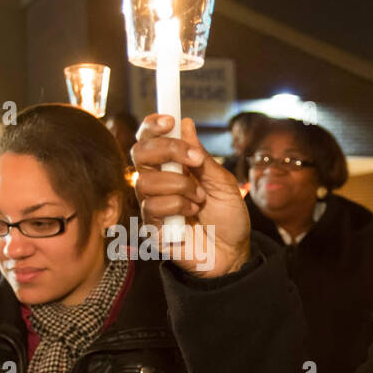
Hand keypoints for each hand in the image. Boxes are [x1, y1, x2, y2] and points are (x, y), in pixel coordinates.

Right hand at [131, 114, 250, 277]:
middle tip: (193, 161)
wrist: (234, 252)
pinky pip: (153, 207)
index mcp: (171, 167)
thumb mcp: (223, 181)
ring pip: (146, 181)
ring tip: (200, 199)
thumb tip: (185, 123)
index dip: (152, 126)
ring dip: (180, 186)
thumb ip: (201, 156)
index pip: (149, 140)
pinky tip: (192, 214)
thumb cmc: (228, 217)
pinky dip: (178, 207)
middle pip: (139, 153)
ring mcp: (152, 204)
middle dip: (167, 150)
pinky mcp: (151, 227)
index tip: (169, 120)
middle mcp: (157, 183)